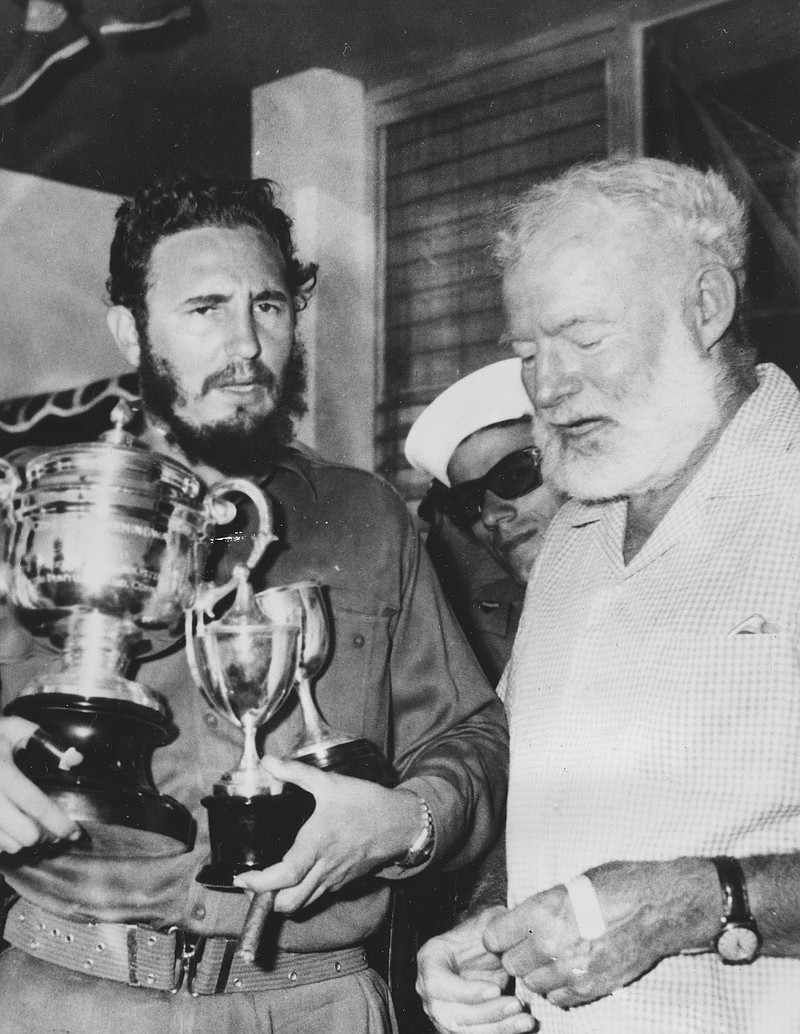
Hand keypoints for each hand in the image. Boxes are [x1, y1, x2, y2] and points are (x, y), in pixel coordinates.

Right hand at [0, 717, 81, 852]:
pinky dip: (5, 842)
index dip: (58, 822)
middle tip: (53, 830)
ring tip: (33, 828)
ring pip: (7, 845)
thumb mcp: (15, 728)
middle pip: (24, 834)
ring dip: (24, 841)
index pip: (35, 804)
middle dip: (44, 835)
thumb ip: (48, 742)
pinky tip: (12, 829)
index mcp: (2, 772)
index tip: (74, 832)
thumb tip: (76, 760)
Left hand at [232, 755, 423, 912]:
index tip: (242, 878)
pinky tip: (298, 877)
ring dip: (283, 900)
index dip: (259, 883)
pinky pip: (318, 897)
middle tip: (254, 882)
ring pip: (303, 905)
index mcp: (316, 844)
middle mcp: (324, 868)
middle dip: (267, 900)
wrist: (399, 823)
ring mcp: (335, 879)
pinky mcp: (344, 882)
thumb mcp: (329, 783)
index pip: (284, 876)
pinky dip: (303, 894)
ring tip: (271, 883)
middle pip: (289, 903)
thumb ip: (295, 772)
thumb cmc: (364, 803)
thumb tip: (269, 762)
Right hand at [416, 908, 535, 1033]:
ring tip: (525, 1020)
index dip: (465, 991)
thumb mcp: (484, 922)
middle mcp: (431, 993)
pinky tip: (522, 1024)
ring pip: (466, 1032)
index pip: (437, 983)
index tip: (495, 989)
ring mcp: (444, 1013)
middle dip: (487, 1014)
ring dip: (498, 1029)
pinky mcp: (462, 1027)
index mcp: (430, 961)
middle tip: (516, 1005)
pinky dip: (502, 1031)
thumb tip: (502, 935)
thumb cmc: (481, 933)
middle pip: (452, 1015)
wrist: (484, 948)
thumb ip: (490, 927)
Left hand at [483, 859, 718, 1008]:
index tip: (504, 932)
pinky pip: (558, 998)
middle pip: (511, 964)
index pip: (494, 937)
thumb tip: (521, 920)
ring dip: (537, 972)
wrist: (657, 907)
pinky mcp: (591, 988)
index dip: (497, 934)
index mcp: (540, 912)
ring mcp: (571, 971)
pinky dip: (558, 988)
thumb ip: (541, 907)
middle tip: (529, 943)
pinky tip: (568, 971)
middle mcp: (550, 945)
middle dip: (516, 954)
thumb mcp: (568, 885)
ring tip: (551, 956)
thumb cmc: (615, 885)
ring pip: (532, 984)